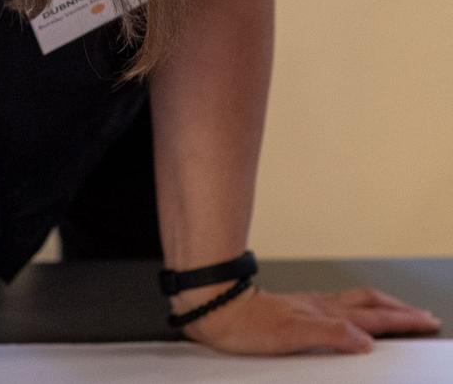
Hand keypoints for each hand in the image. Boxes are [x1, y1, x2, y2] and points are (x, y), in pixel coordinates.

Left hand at [178, 284, 441, 354]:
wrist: (216, 310)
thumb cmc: (246, 325)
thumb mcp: (293, 334)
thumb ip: (331, 335)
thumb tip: (366, 341)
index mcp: (325, 314)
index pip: (373, 316)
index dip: (402, 320)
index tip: (426, 322)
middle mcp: (319, 307)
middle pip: (369, 303)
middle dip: (398, 310)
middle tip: (422, 316)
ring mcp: (307, 306)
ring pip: (353, 302)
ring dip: (379, 306)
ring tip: (395, 311)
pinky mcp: (293, 309)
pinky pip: (335, 306)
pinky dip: (354, 309)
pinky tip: (348, 314)